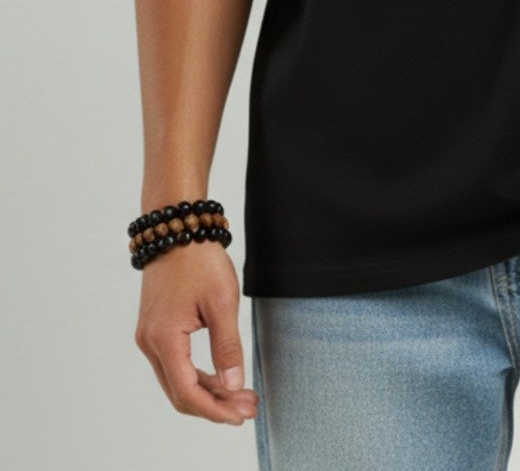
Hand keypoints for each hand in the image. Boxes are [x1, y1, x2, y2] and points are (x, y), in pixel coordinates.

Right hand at [134, 243, 259, 425]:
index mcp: (164, 339)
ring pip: (176, 379)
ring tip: (241, 394)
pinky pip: (174, 363)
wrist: (177, 226)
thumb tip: (232, 385)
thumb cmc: (199, 259)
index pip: (187, 393)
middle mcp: (150, 343)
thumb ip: (227, 346)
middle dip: (214, 404)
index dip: (215, 409)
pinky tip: (221, 376)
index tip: (241, 415)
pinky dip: (197, 374)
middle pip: (180, 392)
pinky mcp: (155, 327)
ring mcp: (149, 336)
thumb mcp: (222, 302)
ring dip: (208, 391)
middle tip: (248, 407)